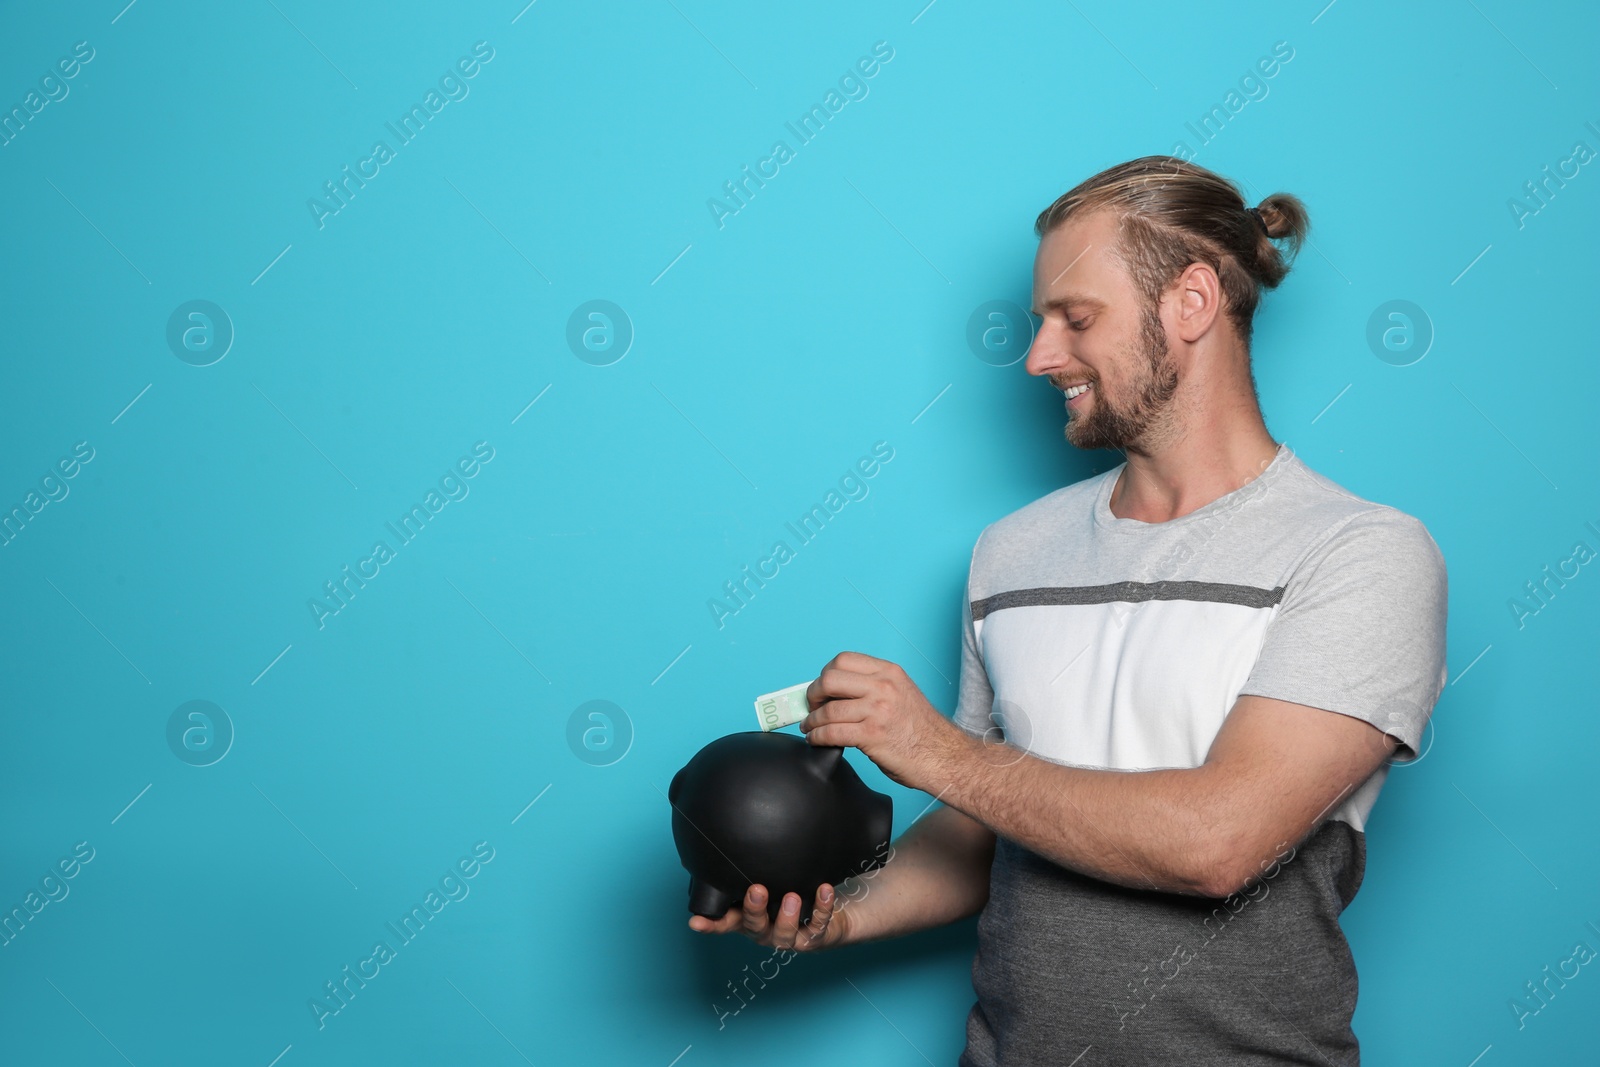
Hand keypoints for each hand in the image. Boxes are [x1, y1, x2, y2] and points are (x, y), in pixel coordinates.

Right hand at [686, 882, 849, 952]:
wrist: (830, 915)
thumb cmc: (790, 894)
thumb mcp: (769, 881)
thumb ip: (750, 869)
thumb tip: (725, 837)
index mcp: (749, 919)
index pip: (725, 924)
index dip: (710, 924)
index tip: (695, 922)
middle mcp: (767, 931)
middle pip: (754, 928)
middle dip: (754, 910)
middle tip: (757, 890)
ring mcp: (790, 938)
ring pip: (784, 935)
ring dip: (787, 916)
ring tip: (791, 896)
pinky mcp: (815, 938)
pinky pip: (818, 926)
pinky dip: (822, 908)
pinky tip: (824, 890)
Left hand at [800, 651, 963, 789]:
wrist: (944, 756)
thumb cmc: (922, 731)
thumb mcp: (900, 694)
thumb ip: (873, 689)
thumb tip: (836, 695)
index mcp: (889, 672)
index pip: (844, 660)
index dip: (825, 674)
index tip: (821, 689)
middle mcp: (883, 687)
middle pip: (830, 679)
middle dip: (813, 694)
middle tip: (811, 706)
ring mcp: (878, 710)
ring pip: (828, 710)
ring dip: (812, 720)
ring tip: (810, 727)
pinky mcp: (872, 735)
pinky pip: (832, 732)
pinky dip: (818, 736)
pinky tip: (817, 740)